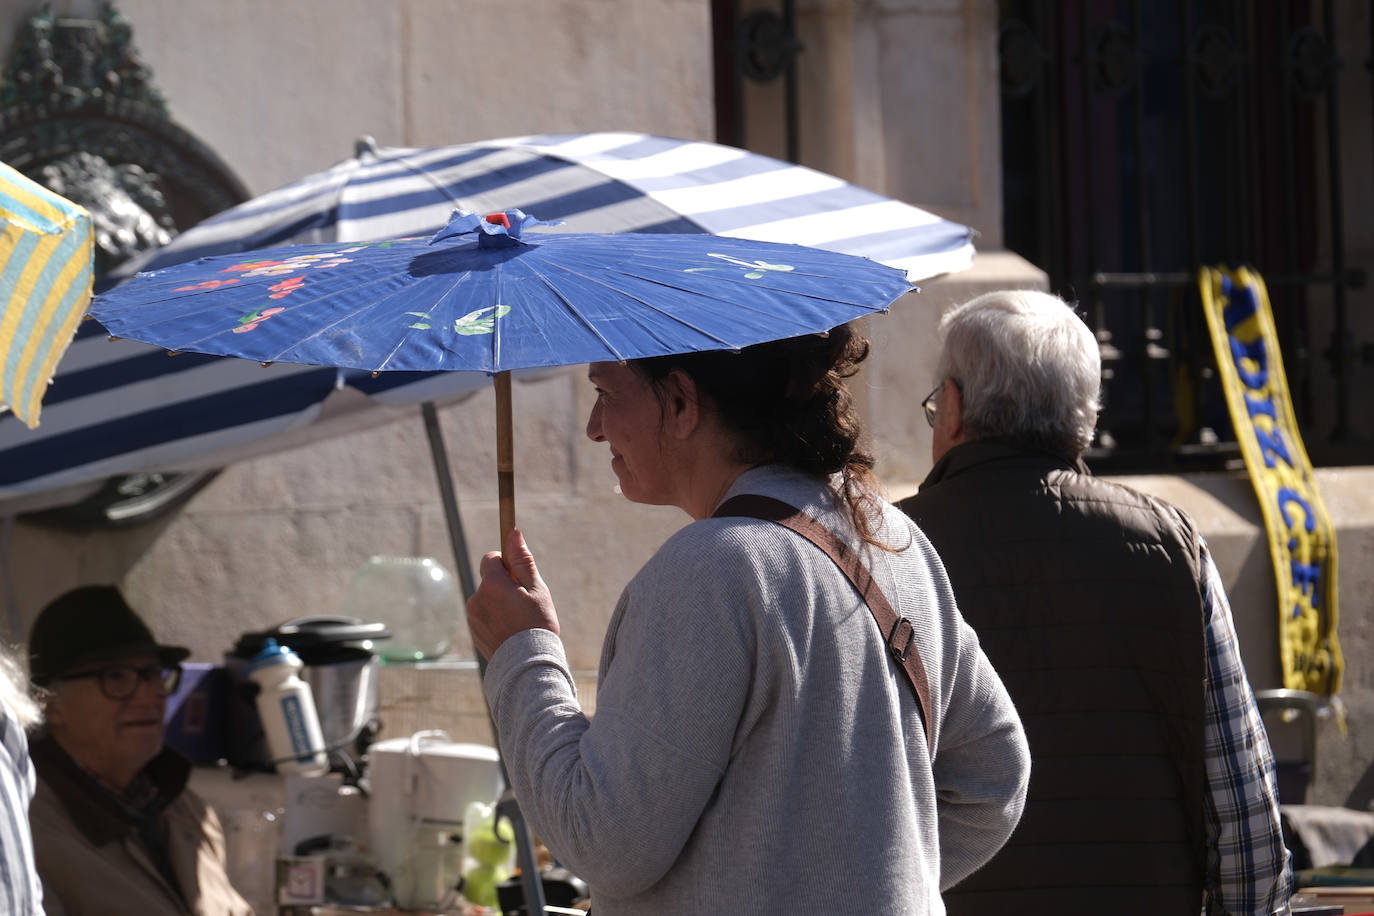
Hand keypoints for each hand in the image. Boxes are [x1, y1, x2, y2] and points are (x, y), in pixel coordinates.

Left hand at [465, 528, 560, 659]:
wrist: (528, 667)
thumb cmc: (537, 625)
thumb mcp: (536, 589)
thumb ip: (522, 560)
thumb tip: (513, 532)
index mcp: (492, 585)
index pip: (490, 559)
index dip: (507, 565)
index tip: (520, 578)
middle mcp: (477, 598)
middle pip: (490, 580)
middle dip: (504, 586)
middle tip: (525, 604)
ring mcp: (472, 617)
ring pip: (487, 599)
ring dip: (499, 603)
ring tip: (519, 622)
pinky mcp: (473, 632)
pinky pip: (484, 616)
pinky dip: (495, 619)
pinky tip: (511, 632)